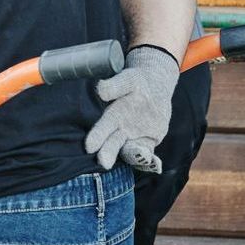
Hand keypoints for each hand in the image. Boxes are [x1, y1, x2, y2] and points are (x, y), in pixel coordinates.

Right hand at [84, 46, 178, 172]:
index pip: (102, 128)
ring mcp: (134, 138)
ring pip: (130, 152)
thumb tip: (101, 91)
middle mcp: (120, 130)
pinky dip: (150, 161)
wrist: (154, 88)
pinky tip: (154, 164)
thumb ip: (115, 86)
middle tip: (103, 162)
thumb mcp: (128, 80)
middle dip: (108, 152)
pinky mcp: (148, 142)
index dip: (97, 136)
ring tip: (140, 158)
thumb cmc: (136, 82)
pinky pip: (147, 154)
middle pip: (112, 144)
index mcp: (112, 116)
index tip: (89, 146)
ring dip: (133, 157)